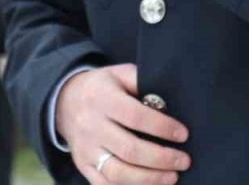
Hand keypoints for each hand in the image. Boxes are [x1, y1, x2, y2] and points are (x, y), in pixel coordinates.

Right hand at [56, 64, 190, 183]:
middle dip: (161, 158)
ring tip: (172, 177)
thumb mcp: (120, 74)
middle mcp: (92, 125)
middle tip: (184, 161)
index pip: (136, 116)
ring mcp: (86, 149)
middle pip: (129, 149)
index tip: (183, 135)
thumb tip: (168, 101)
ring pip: (118, 173)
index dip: (162, 127)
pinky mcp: (83, 165)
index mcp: (103, 99)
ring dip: (149, 179)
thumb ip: (142, 82)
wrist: (65, 100)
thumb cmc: (103, 87)